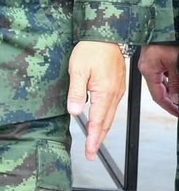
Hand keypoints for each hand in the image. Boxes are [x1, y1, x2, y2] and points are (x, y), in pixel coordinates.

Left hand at [67, 40, 127, 157]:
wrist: (104, 36)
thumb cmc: (90, 50)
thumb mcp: (77, 70)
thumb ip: (76, 92)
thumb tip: (75, 112)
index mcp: (104, 93)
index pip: (98, 122)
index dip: (93, 139)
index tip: (89, 152)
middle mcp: (114, 95)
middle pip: (106, 123)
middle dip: (98, 140)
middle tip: (91, 154)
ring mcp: (117, 91)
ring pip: (110, 116)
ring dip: (102, 130)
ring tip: (94, 142)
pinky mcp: (116, 86)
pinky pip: (111, 108)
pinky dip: (105, 118)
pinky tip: (99, 121)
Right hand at [138, 44, 178, 116]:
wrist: (161, 23)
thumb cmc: (166, 39)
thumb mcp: (175, 64)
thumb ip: (175, 83)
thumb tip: (176, 100)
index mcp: (148, 70)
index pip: (158, 96)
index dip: (169, 107)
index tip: (178, 114)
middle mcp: (147, 67)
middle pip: (160, 90)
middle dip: (172, 100)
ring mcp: (151, 62)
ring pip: (162, 82)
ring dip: (172, 90)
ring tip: (178, 98)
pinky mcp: (155, 57)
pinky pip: (163, 73)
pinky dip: (170, 81)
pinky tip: (176, 84)